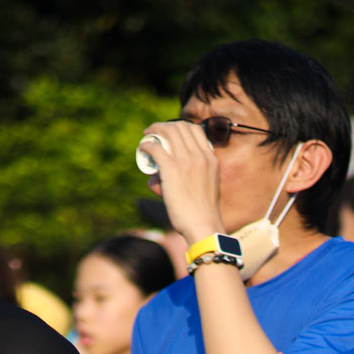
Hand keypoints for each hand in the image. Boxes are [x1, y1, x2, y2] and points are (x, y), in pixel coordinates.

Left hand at [138, 120, 222, 248]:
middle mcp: (200, 156)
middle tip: (154, 133)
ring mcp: (186, 162)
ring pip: (168, 132)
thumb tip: (154, 179)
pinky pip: (156, 149)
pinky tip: (143, 149)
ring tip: (147, 137)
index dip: (180, 127)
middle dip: (165, 126)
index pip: (196, 130)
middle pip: (180, 127)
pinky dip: (147, 146)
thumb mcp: (204, 190)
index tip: (170, 134)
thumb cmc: (202, 215)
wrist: (204, 227)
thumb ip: (186, 181)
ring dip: (155, 130)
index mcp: (211, 159)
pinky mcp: (172, 170)